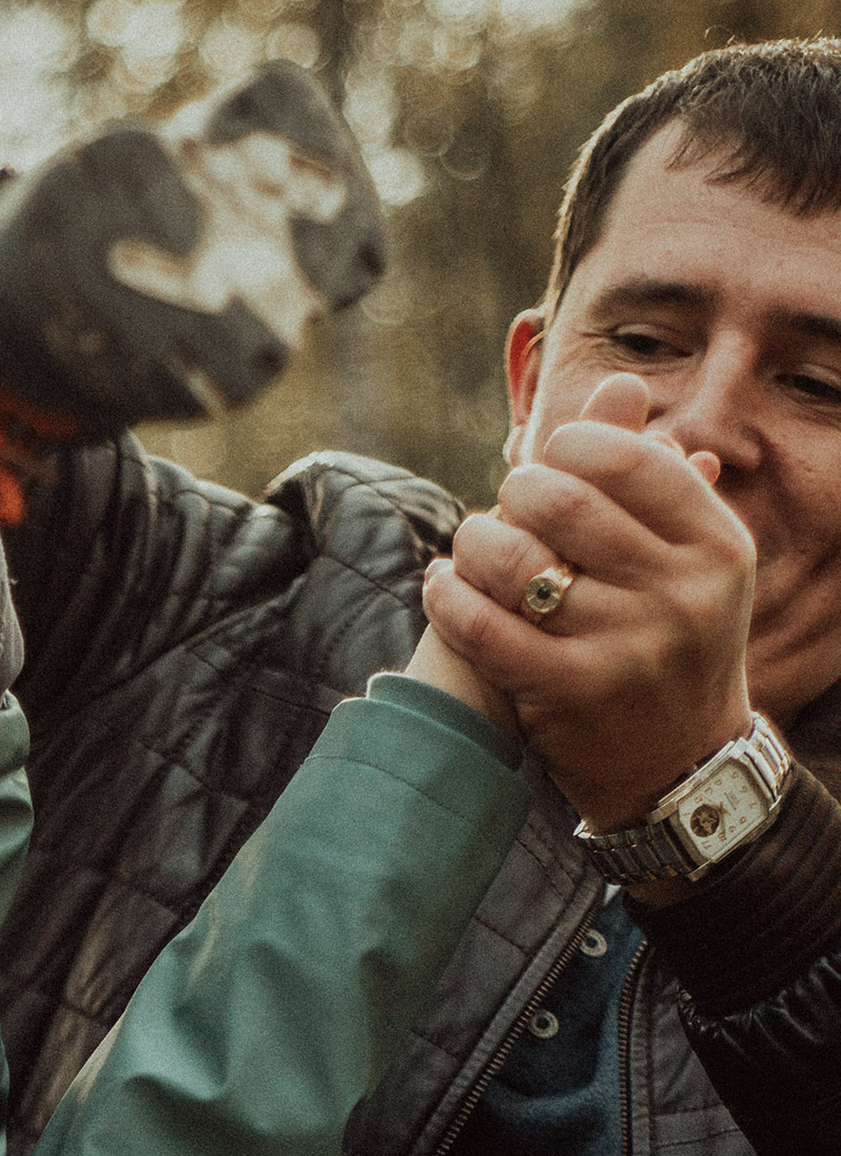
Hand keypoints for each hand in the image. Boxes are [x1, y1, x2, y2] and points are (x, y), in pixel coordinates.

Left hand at [418, 373, 754, 836]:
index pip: (627, 458)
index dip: (570, 445)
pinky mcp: (571, 695)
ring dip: (474, 543)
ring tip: (467, 547)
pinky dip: (448, 599)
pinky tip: (438, 585)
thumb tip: (615, 386)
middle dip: (514, 493)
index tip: (548, 460)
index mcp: (716, 545)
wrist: (677, 769)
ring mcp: (627, 646)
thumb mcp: (685, 560)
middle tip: (503, 506)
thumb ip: (648, 477)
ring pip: (517, 561)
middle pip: (563, 501)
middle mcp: (680, 592)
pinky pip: (486, 629)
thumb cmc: (670, 643)